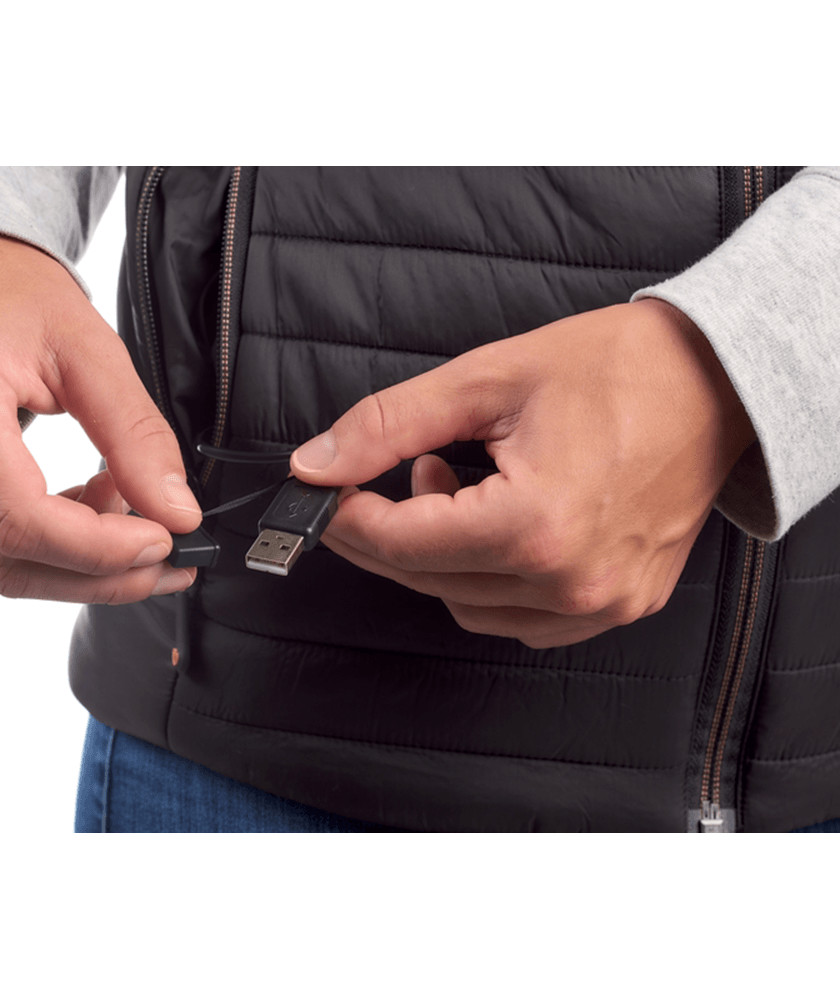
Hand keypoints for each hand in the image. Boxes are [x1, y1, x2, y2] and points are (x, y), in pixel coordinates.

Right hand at [0, 233, 201, 602]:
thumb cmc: (8, 296)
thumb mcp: (90, 349)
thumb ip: (137, 435)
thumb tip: (178, 512)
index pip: (19, 520)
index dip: (100, 550)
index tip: (164, 539)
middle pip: (6, 562)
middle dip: (100, 574)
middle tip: (167, 557)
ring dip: (74, 566)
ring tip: (128, 516)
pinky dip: (41, 551)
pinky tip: (84, 514)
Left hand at [291, 300, 754, 646]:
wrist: (716, 383)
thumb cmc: (615, 368)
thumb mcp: (486, 379)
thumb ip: (387, 426)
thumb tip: (314, 466)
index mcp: (535, 525)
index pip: (402, 545)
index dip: (346, 518)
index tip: (324, 493)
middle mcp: (570, 582)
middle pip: (428, 580)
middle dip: (385, 533)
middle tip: (379, 481)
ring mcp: (599, 603)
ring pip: (468, 605)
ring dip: (437, 555)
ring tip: (452, 485)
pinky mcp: (617, 605)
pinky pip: (518, 617)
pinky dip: (484, 579)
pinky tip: (492, 523)